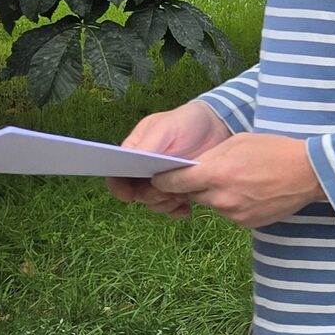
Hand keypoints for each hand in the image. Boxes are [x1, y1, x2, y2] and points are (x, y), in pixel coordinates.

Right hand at [112, 101, 231, 216]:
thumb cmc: (186, 122)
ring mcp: (164, 182)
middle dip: (149, 196)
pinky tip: (186, 208)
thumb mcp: (165, 127)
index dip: (119, 187)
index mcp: (135, 153)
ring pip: (154, 203)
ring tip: (181, 195)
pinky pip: (173, 209)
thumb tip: (128, 162)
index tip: (128, 196)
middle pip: (136, 193)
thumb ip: (147, 145)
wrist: (217, 126)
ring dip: (164, 204)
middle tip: (167, 191)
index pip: (117, 174)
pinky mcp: (181, 190)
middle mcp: (145, 171)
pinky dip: (177, 211)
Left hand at [168, 133, 325, 229]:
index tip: (162, 177)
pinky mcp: (246, 224)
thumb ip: (210, 157)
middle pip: (191, 194)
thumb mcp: (237, 142)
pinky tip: (252, 192)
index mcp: (213, 173)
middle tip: (212, 174)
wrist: (309, 173)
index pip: (171, 183)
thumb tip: (194, 168)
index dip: (163, 180)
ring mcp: (232, 214)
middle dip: (194, 186)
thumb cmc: (274, 150)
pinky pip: (230, 213)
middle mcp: (218, 197)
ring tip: (240, 180)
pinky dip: (234, 204)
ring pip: (211, 204)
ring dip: (216, 194)